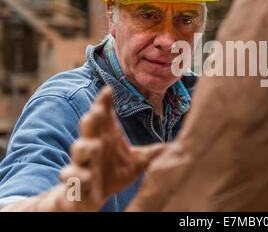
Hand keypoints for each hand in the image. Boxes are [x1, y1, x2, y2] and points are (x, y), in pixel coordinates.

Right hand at [59, 86, 165, 210]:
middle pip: (90, 127)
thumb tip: (174, 146)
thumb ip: (152, 154)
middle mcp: (93, 146)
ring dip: (85, 147)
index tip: (108, 90)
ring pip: (80, 149)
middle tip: (97, 112)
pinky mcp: (76, 182)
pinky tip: (85, 176)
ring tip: (94, 146)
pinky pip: (73, 177)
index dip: (104, 102)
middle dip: (92, 119)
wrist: (91, 198)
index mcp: (107, 137)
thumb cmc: (113, 174)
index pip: (104, 116)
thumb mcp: (136, 163)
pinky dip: (78, 176)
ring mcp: (83, 163)